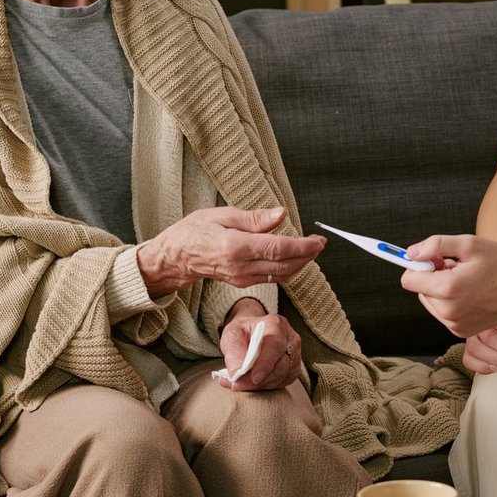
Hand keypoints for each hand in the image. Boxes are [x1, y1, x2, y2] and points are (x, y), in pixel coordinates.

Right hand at [137, 206, 324, 296]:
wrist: (176, 257)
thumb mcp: (223, 215)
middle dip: (307, 256)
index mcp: (236, 247)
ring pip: (280, 275)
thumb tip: (281, 214)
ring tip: (311, 248)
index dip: (303, 246)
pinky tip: (293, 257)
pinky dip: (286, 268)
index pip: (278, 249)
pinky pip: (271, 278)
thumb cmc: (195, 231)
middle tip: (320, 243)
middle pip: (284, 266)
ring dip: (300, 263)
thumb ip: (254, 218)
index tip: (318, 240)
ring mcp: (242, 278)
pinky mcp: (242, 282)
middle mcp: (241, 267)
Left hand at [218, 301, 302, 391]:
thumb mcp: (232, 335)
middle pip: (280, 365)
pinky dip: (266, 386)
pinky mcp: (294, 368)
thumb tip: (236, 374)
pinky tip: (253, 382)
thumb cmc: (243, 332)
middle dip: (259, 380)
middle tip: (238, 385)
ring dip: (261, 384)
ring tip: (241, 383)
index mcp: (275, 324)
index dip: (266, 363)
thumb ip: (233, 353)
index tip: (254, 378)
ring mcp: (296, 354)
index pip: (275, 345)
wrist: (252, 332)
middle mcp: (290, 338)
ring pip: (282, 376)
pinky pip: (283, 382)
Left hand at [400, 235, 496, 337]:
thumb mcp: (469, 244)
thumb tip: (410, 253)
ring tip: (467, 280)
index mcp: (447, 289)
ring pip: (430, 302)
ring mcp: (455, 325)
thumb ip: (435, 245)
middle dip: (433, 277)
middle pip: (418, 290)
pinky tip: (471, 293)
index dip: (419, 265)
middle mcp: (448, 312)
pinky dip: (451, 302)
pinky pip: (443, 313)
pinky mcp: (462, 331)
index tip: (437, 259)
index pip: (408, 279)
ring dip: (441, 290)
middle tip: (459, 268)